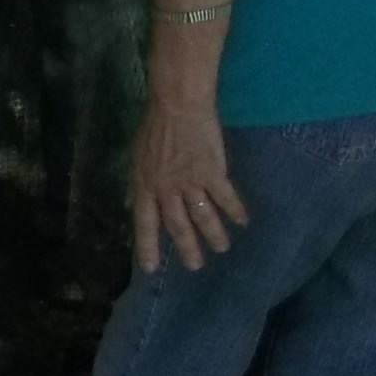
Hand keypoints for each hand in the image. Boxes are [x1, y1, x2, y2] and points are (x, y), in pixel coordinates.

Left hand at [128, 102, 249, 272]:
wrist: (177, 107)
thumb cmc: (153, 129)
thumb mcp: (135, 159)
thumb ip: (136, 184)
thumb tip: (132, 204)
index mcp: (145, 187)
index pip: (144, 224)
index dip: (147, 247)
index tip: (151, 268)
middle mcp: (167, 191)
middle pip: (177, 226)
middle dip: (186, 249)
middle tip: (195, 267)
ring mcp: (190, 183)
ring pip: (202, 217)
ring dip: (213, 235)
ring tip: (221, 249)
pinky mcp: (212, 172)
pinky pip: (225, 197)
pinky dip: (234, 210)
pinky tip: (242, 222)